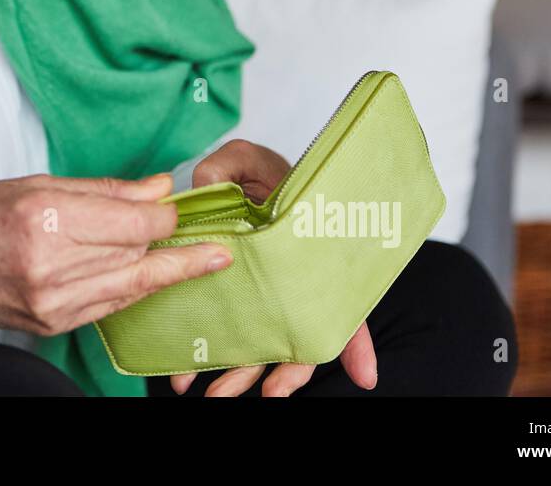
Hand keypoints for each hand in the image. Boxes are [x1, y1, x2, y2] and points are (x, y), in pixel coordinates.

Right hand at [0, 173, 233, 336]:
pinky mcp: (55, 324)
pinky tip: (156, 275)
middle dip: (166, 234)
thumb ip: (103, 190)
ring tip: (207, 257)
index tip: (178, 203)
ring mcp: (54, 301)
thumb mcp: (34, 184)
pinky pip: (113, 304)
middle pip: (137, 249)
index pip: (134, 218)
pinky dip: (136, 287)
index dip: (165, 211)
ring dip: (167, 266)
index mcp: (47, 218)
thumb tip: (158, 187)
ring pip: (134, 281)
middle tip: (198, 226)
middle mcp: (53, 264)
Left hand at [169, 139, 378, 396]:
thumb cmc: (251, 169)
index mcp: (308, 251)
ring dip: (241, 375)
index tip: (363, 378)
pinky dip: (214, 359)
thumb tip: (206, 189)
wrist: (231, 179)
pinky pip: (231, 335)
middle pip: (298, 335)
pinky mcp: (235, 298)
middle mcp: (292, 281)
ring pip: (263, 344)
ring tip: (210, 394)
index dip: (355, 339)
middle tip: (240, 392)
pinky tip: (187, 375)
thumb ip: (224, 169)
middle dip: (278, 374)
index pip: (343, 300)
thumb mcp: (240, 158)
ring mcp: (265, 294)